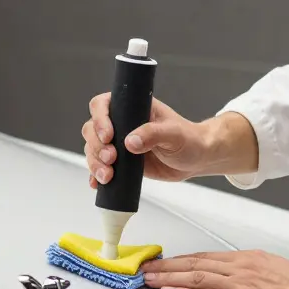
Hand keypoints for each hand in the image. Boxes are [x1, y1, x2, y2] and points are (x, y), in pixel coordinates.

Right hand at [83, 95, 260, 187]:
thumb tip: (130, 141)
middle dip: (96, 146)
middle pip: (92, 129)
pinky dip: (96, 175)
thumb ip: (153, 134)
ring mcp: (119, 143)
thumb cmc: (189, 140)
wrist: (196, 159)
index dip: (100, 119)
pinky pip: (101, 167)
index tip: (108, 136)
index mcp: (132, 107)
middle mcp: (122, 123)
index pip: (103, 105)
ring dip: (95, 163)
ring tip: (108, 176)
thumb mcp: (174, 134)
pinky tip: (98, 183)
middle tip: (110, 159)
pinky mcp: (121, 162)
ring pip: (94, 149)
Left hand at [141, 250, 288, 288]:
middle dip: (167, 266)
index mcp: (249, 259)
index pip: (207, 257)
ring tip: (149, 279)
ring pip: (196, 276)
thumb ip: (253, 274)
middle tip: (146, 268)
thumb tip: (238, 279)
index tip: (166, 263)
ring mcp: (241, 285)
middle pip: (195, 263)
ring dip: (169, 278)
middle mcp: (242, 267)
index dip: (182, 260)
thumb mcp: (276, 272)